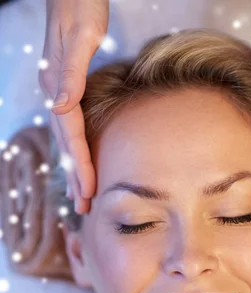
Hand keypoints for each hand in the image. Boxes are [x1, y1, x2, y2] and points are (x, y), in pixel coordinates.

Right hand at [39, 0, 108, 213]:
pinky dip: (76, 147)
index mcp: (57, 83)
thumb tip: (59, 108)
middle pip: (66, 141)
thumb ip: (69, 72)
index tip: (89, 190)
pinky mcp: (66, 85)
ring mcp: (58, 89)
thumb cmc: (81, 6)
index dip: (80, 163)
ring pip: (67, 137)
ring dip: (74, 166)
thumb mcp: (80, 36)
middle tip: (83, 207)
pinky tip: (80, 158)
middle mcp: (54, 90)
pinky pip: (71, 126)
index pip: (71, 133)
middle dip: (76, 175)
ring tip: (81, 194)